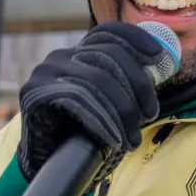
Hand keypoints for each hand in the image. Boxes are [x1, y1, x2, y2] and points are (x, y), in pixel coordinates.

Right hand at [16, 22, 164, 180]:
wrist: (42, 161)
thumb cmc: (78, 132)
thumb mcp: (105, 102)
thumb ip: (123, 84)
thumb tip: (160, 69)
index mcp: (76, 53)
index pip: (106, 33)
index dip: (134, 39)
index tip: (158, 56)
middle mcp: (59, 56)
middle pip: (108, 56)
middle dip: (137, 85)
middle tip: (150, 114)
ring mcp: (44, 73)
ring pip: (96, 80)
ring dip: (122, 111)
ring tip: (133, 138)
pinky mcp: (35, 93)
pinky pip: (78, 100)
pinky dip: (102, 121)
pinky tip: (115, 140)